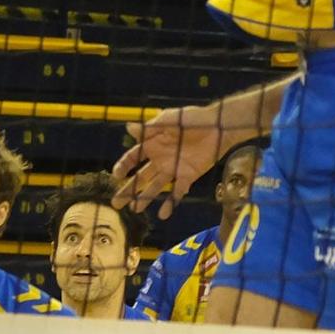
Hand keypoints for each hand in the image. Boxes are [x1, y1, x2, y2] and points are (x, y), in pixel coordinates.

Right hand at [113, 101, 223, 219]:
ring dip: (145, 198)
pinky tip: (163, 214)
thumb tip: (127, 128)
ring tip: (134, 210)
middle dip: (128, 190)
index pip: (133, 158)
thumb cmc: (193, 119)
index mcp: (152, 144)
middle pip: (140, 177)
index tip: (116, 176)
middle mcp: (159, 160)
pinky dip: (170, 203)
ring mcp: (173, 170)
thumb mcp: (169, 120)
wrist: (218, 126)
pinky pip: (177, 192)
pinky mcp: (187, 176)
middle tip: (116, 203)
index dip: (123, 166)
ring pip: (155, 187)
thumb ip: (150, 128)